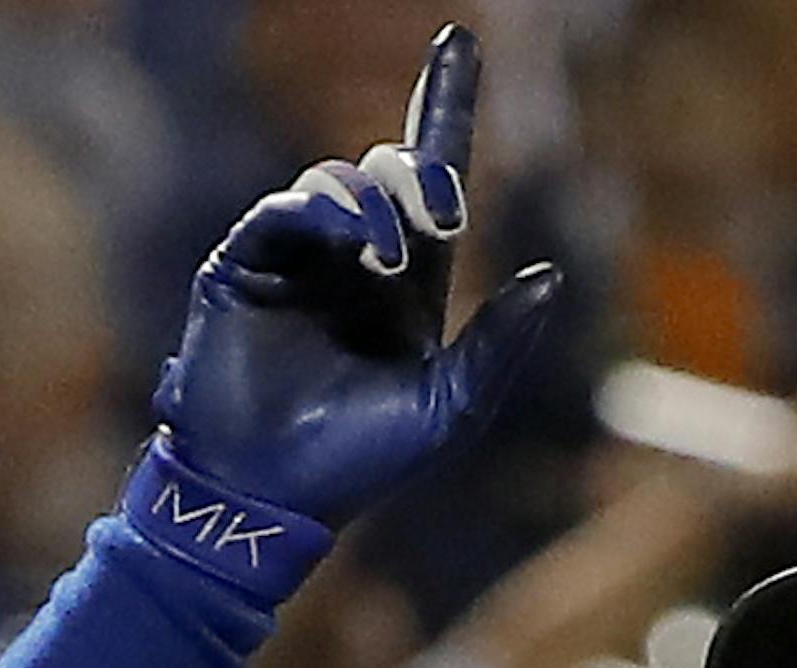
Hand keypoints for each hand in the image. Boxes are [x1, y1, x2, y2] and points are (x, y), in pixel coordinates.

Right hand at [130, 25, 561, 586]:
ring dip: (369, 206)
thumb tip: (551, 277)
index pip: (434, 185)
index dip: (443, 112)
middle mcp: (354, 265)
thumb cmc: (360, 464)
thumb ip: (499, 345)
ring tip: (383, 257)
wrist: (270, 493)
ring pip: (336, 183)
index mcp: (408, 291)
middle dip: (418, 174)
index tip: (459, 43)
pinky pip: (284, 210)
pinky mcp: (244, 265)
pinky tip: (343, 241)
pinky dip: (316, 212)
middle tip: (438, 208)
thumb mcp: (448, 409)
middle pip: (390, 173)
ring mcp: (297, 261)